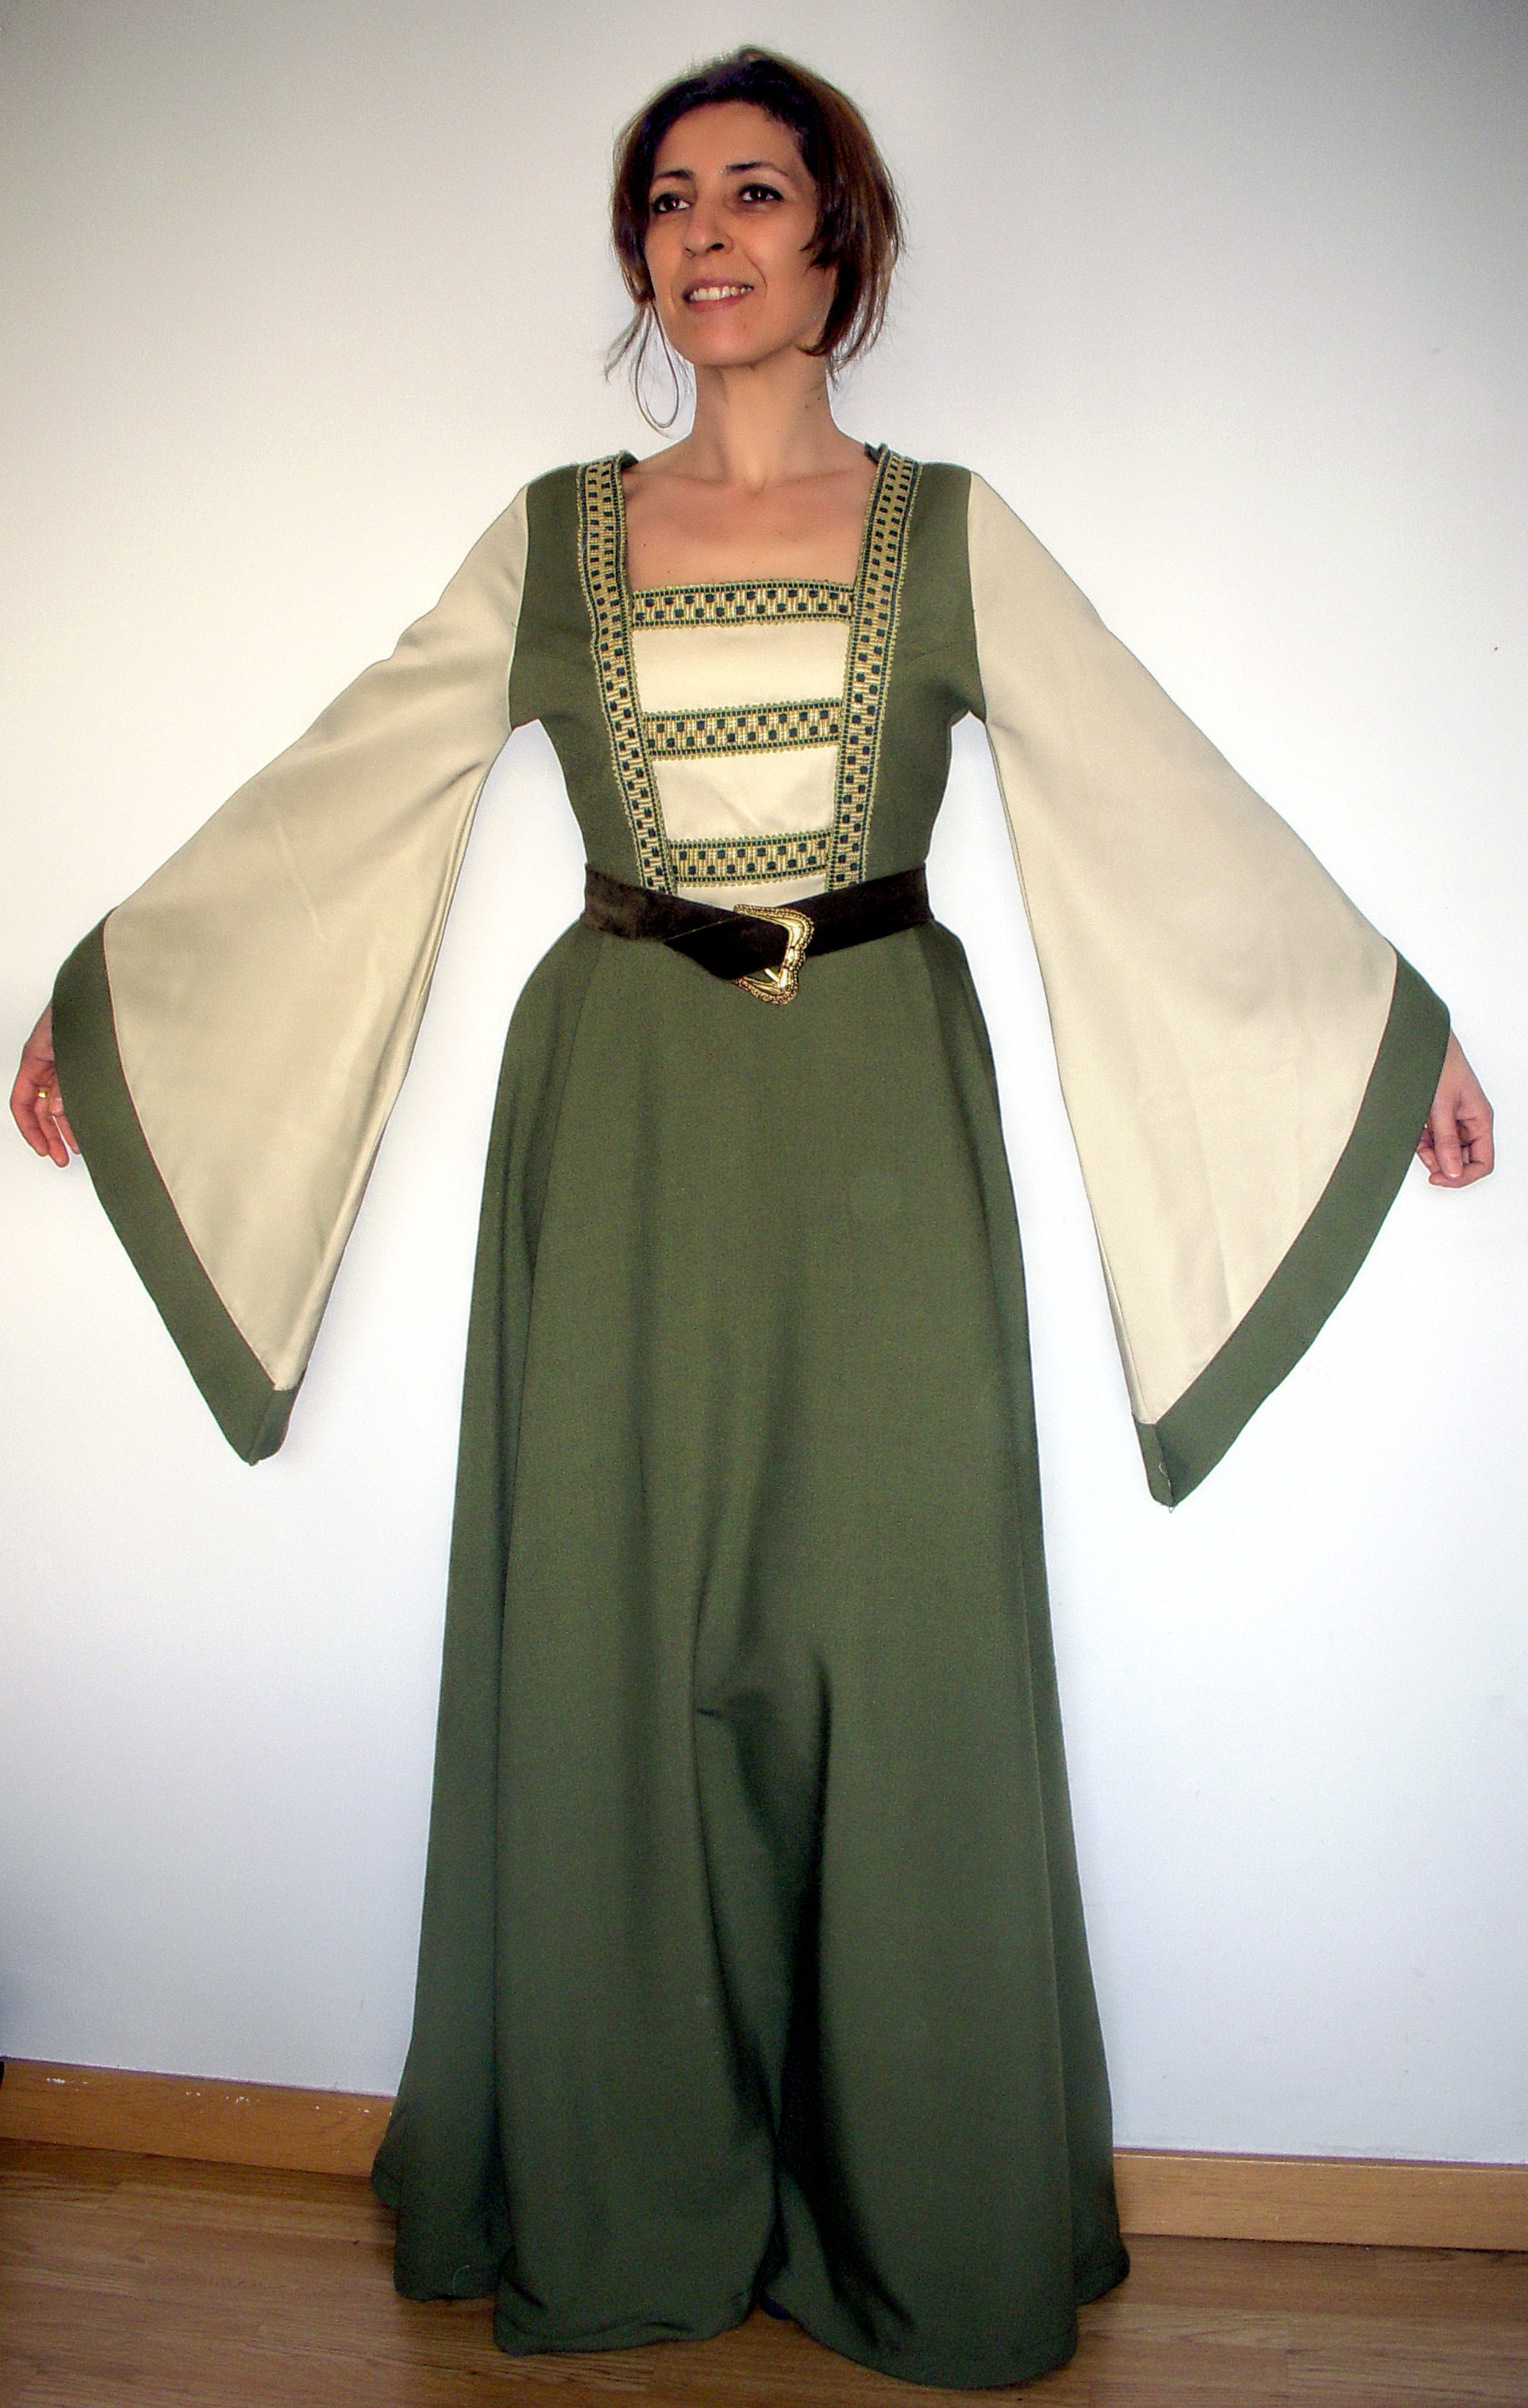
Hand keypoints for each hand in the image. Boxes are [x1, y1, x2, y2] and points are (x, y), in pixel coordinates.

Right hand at [11, 1006, 77, 1167]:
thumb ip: (62, 1083)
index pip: (21, 1102)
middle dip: (49, 1134)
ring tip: (78, 1147)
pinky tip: (88, 1125)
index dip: (29, 1129)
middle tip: (61, 1156)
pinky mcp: (83, 1063)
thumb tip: (56, 1110)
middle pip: (40, 1108)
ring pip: (58, 1103)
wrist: (105, 992)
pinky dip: (79, 1109)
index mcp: (34, 1059)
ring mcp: (64, 1064)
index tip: (42, 1148)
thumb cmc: (82, 1009)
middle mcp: (47, 1064)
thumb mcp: (67, 1050)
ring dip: (66, 1126)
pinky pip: (74, 1092)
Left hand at [1417, 1032, 1493, 1186]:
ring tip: (1417, 1142)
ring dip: (1430, 1153)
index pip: (1483, 1162)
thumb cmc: (1440, 1063)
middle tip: (1424, 1160)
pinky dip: (1421, 1142)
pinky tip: (1413, 1134)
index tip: (1440, 1177)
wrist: (1421, 1042)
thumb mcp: (1442, 1106)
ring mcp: (1453, 1121)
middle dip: (1444, 1165)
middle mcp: (1469, 1123)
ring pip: (1445, 1152)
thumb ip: (1446, 1140)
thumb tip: (1452, 1171)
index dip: (1463, 1176)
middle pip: (1463, 1161)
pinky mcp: (1436, 1117)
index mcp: (1480, 1120)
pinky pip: (1432, 1141)